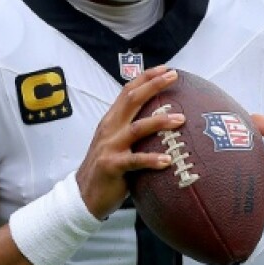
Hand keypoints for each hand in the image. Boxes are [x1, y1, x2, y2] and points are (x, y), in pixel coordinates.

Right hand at [75, 66, 184, 218]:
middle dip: (153, 85)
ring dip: (159, 122)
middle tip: (173, 76)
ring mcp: (109, 147)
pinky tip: (167, 160)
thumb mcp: (116, 143)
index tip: (166, 68)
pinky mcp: (111, 166)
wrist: (83, 195)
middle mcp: (109, 129)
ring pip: (136, 128)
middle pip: (132, 100)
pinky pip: (135, 161)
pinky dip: (151, 160)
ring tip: (180, 119)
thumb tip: (162, 121)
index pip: (128, 91)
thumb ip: (132, 130)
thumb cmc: (107, 170)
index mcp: (111, 121)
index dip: (146, 77)